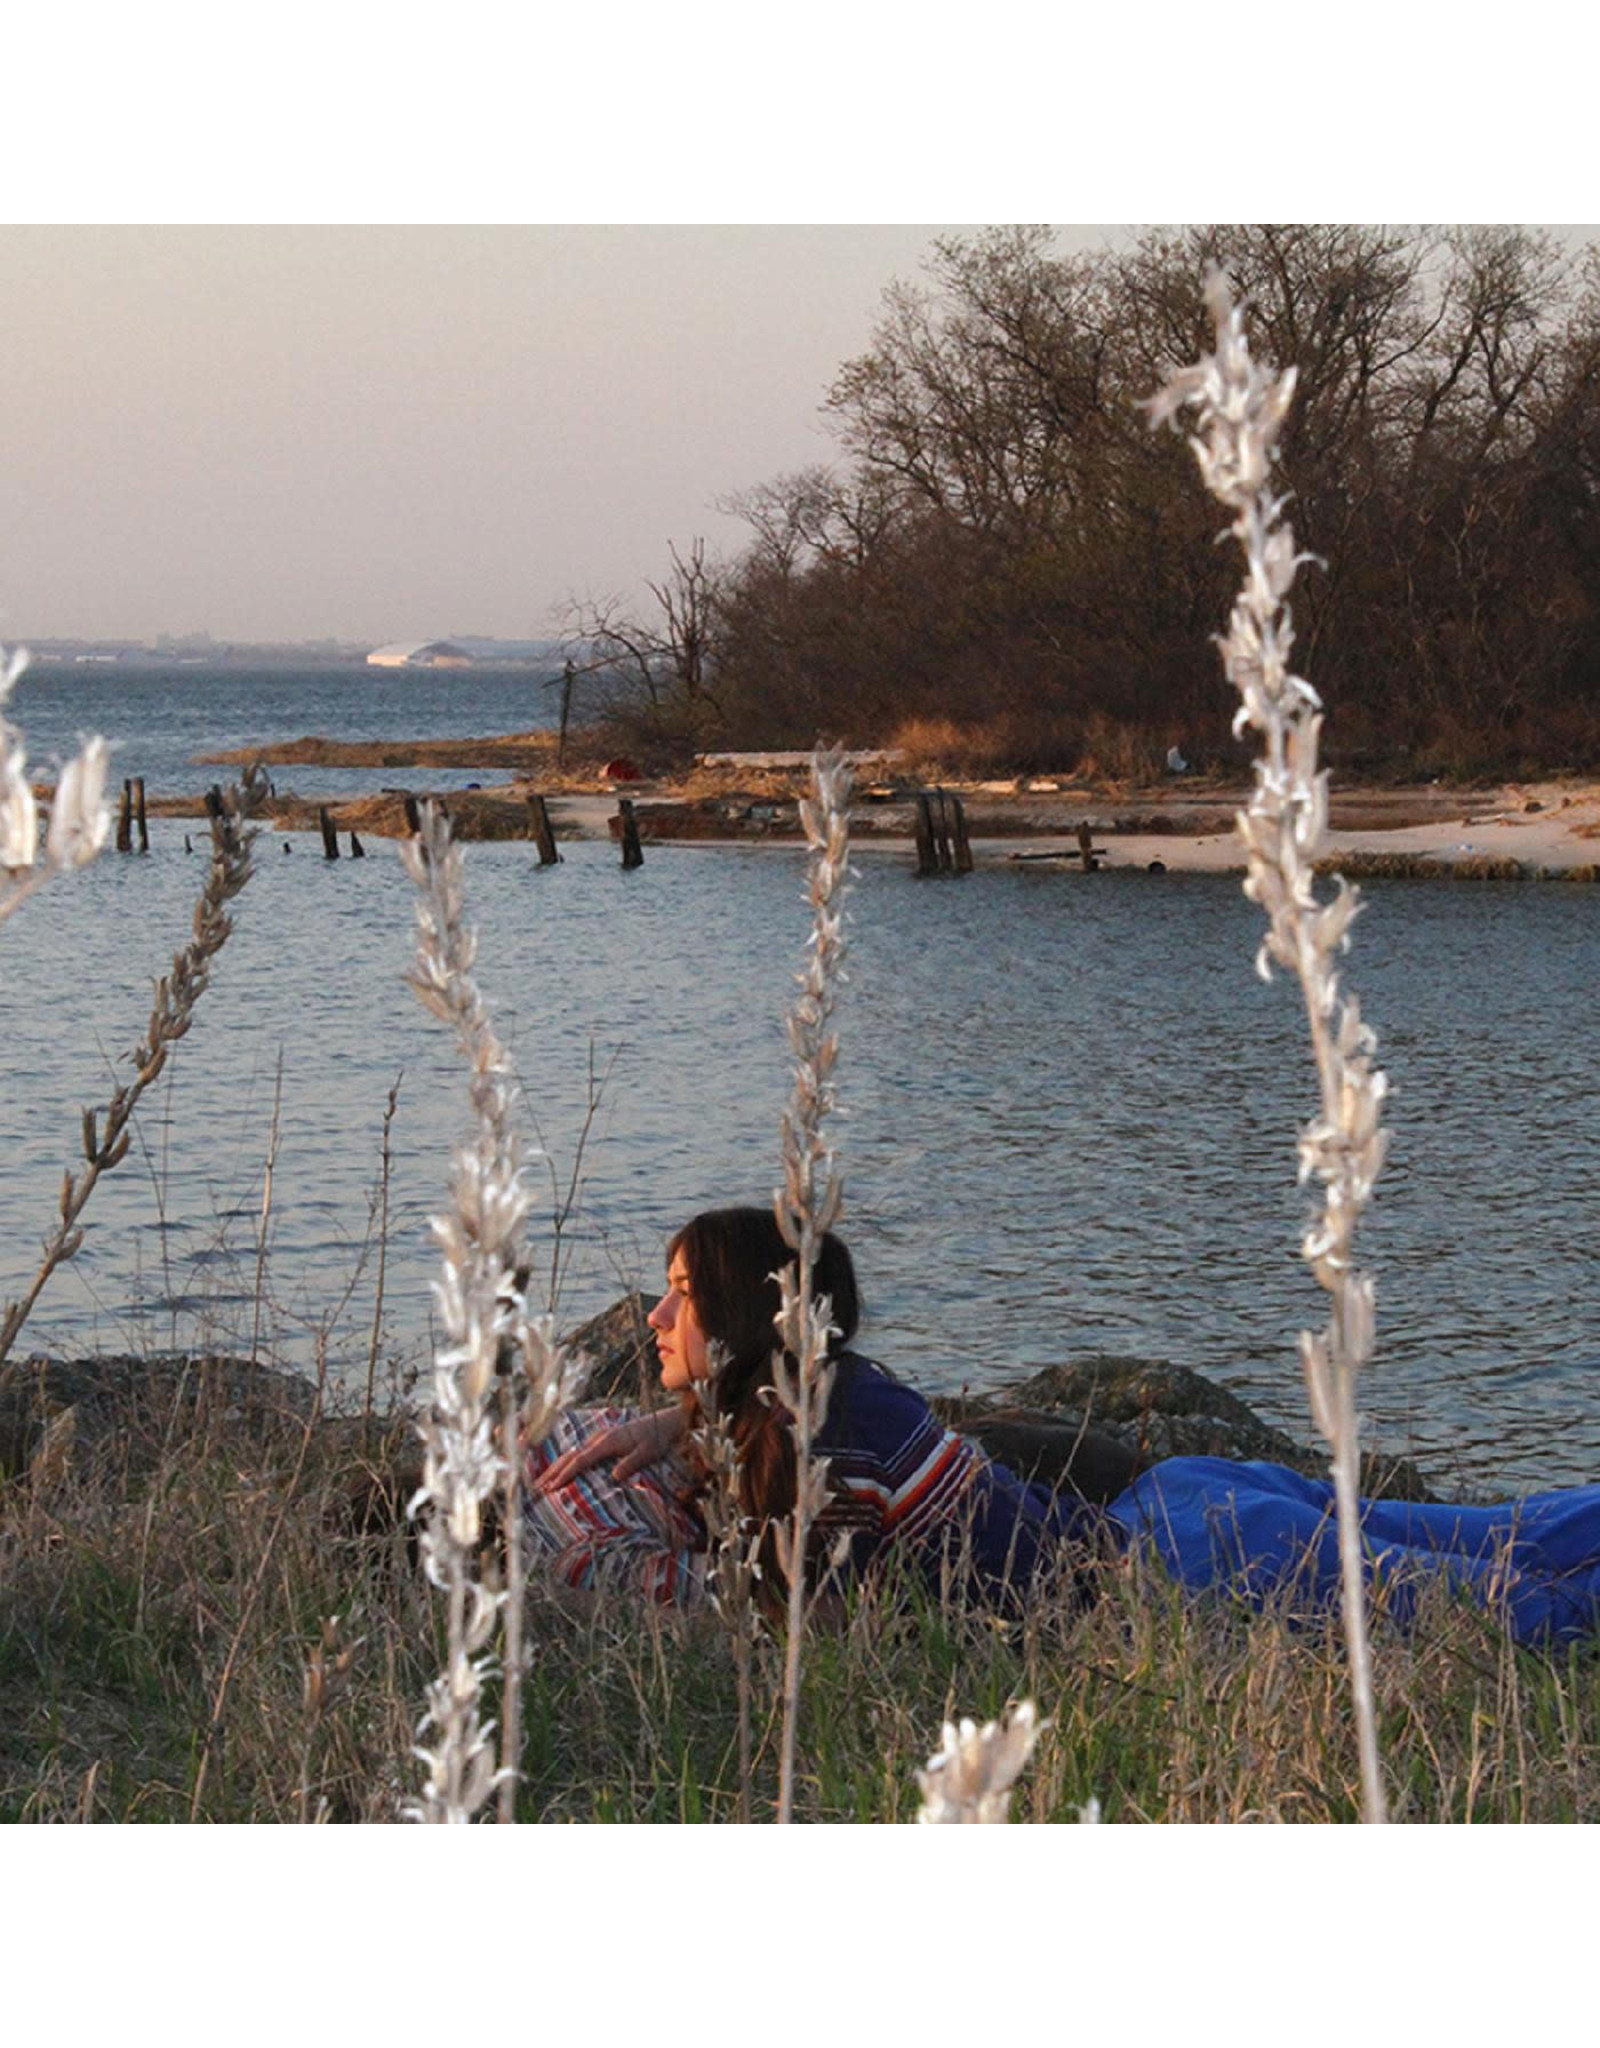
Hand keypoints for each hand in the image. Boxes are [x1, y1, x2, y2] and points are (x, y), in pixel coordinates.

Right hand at [532, 1406, 687, 1493]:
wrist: (666, 1421)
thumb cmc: (657, 1438)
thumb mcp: (647, 1453)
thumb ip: (630, 1464)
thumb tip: (613, 1477)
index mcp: (607, 1441)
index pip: (580, 1460)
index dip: (564, 1474)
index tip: (551, 1487)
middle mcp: (599, 1437)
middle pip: (570, 1455)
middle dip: (552, 1471)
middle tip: (536, 1487)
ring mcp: (600, 1436)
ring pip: (572, 1452)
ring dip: (557, 1466)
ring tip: (543, 1481)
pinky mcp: (604, 1438)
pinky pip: (580, 1451)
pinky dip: (568, 1461)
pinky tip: (563, 1469)